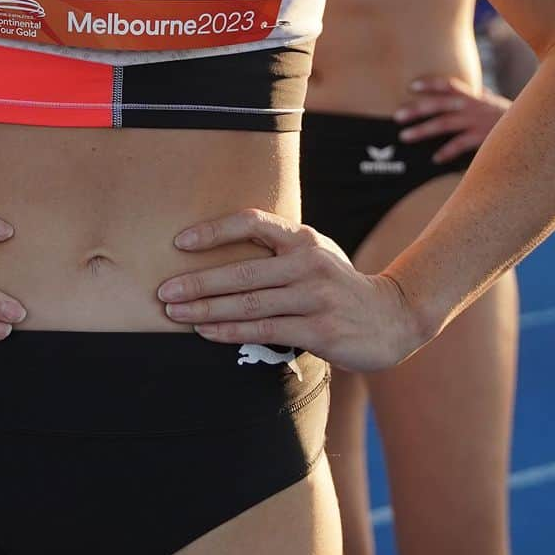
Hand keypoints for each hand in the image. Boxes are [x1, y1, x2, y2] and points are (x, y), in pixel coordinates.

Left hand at [156, 208, 423, 372]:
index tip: (180, 242)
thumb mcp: (314, 254)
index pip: (252, 222)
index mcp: (303, 238)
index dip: (214, 231)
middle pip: (241, 270)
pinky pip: (266, 330)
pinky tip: (207, 333)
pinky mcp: (320, 330)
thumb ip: (278, 249)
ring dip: (206, 310)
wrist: (392, 317)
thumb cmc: (338, 284)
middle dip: (197, 282)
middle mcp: (308, 262)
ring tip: (174, 313)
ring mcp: (315, 297)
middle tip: (162, 291)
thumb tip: (221, 251)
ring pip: (249, 304)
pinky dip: (231, 332)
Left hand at [395, 75, 509, 162]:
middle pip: (439, 104)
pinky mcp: (484, 138)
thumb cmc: (514, 118)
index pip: (449, 85)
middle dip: (417, 109)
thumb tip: (481, 89)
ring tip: (406, 136)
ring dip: (423, 130)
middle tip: (397, 117)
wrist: (535, 129)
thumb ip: (486, 97)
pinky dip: (447, 151)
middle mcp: (473, 106)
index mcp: (474, 97)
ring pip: (445, 124)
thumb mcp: (499, 104)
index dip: (430, 84)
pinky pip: (461, 144)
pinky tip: (435, 158)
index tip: (412, 86)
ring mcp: (478, 121)